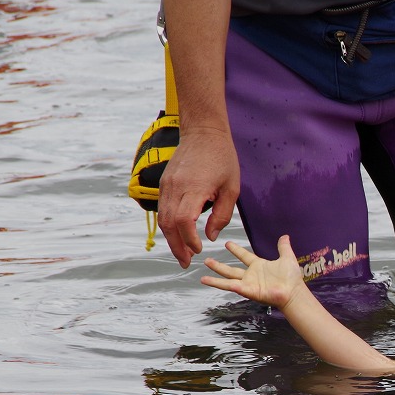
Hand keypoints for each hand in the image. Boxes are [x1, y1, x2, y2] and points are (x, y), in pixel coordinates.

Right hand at [158, 129, 239, 267]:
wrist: (203, 132)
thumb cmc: (222, 158)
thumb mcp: (232, 188)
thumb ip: (222, 214)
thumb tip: (210, 236)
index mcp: (194, 188)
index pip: (183, 220)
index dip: (189, 239)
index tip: (199, 250)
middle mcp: (176, 187)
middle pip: (168, 224)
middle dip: (176, 246)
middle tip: (186, 263)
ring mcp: (167, 184)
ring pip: (162, 218)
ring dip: (170, 239)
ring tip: (181, 254)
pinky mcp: (164, 183)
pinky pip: (162, 208)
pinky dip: (168, 225)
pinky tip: (177, 235)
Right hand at [201, 235, 305, 310]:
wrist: (293, 292)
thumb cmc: (291, 278)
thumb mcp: (287, 258)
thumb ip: (283, 247)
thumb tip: (285, 236)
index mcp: (259, 265)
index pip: (244, 256)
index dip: (236, 250)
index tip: (227, 243)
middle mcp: (251, 275)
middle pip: (231, 269)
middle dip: (218, 265)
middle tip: (207, 260)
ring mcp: (248, 284)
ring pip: (227, 279)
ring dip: (215, 278)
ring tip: (202, 276)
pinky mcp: (248, 290)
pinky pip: (232, 286)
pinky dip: (222, 284)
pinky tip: (209, 281)